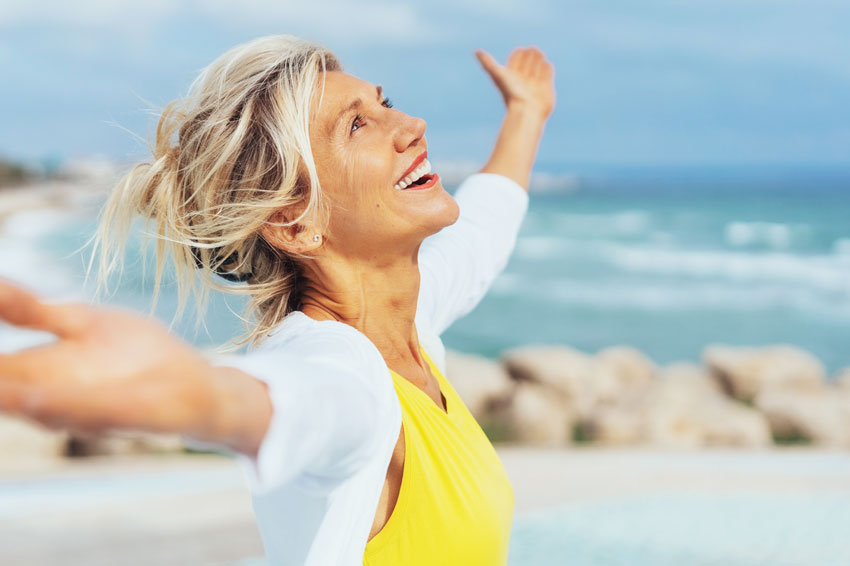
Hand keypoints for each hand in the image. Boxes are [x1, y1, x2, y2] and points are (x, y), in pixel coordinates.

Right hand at [0, 278, 215, 437]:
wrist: (197, 386)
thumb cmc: (138, 355)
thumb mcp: (80, 322)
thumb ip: (33, 311)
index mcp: (36, 371)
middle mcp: (49, 396)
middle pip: (0, 391)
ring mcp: (84, 409)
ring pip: (30, 408)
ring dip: (8, 398)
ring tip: (1, 388)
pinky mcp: (123, 413)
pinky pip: (85, 412)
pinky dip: (57, 405)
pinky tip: (33, 398)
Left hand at [475, 46, 555, 119]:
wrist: (526, 112)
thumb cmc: (511, 94)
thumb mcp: (498, 76)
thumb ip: (488, 63)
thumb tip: (476, 51)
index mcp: (511, 78)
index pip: (515, 62)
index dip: (518, 55)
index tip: (520, 51)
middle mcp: (522, 81)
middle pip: (526, 64)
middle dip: (530, 56)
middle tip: (533, 50)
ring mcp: (534, 85)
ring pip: (537, 69)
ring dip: (538, 60)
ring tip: (540, 54)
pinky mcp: (545, 89)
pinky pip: (546, 75)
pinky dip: (546, 69)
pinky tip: (546, 64)